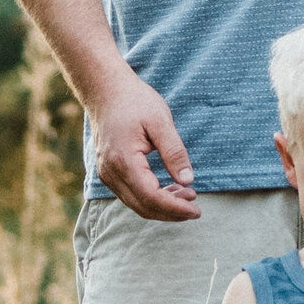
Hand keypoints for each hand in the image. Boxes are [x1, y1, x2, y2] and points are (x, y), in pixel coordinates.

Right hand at [91, 73, 199, 219]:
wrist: (106, 90)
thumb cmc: (135, 102)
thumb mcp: (161, 122)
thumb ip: (174, 152)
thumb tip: (188, 181)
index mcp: (124, 161)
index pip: (151, 197)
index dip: (175, 208)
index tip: (197, 210)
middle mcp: (111, 173)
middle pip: (142, 207)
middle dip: (170, 212)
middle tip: (195, 206)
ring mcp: (106, 174)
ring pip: (136, 204)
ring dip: (161, 206)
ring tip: (186, 196)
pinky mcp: (108, 172)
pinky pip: (130, 194)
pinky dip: (150, 198)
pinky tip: (169, 189)